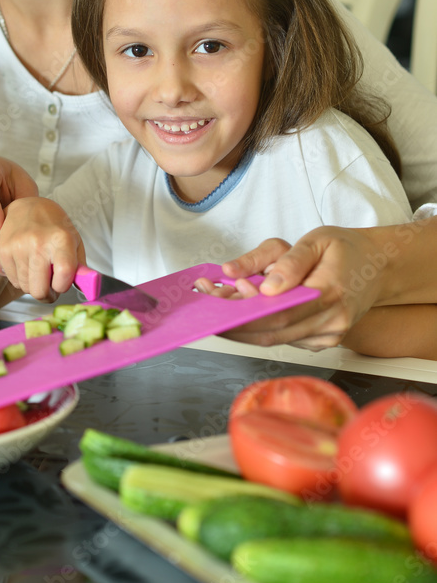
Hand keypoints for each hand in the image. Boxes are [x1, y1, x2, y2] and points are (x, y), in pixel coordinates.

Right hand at [0, 197, 84, 301]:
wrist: (27, 207)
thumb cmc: (54, 225)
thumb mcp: (74, 241)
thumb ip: (80, 267)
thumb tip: (88, 288)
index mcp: (61, 239)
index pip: (63, 276)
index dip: (63, 286)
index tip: (62, 283)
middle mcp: (38, 242)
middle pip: (40, 291)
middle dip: (47, 294)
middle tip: (50, 285)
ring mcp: (18, 247)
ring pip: (26, 288)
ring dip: (34, 285)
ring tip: (39, 270)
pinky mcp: (3, 250)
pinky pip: (13, 281)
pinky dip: (22, 279)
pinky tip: (27, 265)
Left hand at [195, 227, 383, 350]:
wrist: (377, 267)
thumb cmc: (344, 250)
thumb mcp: (315, 240)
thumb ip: (287, 261)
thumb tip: (260, 284)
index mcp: (331, 292)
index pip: (279, 312)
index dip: (244, 310)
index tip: (215, 300)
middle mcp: (332, 321)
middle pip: (272, 331)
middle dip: (234, 320)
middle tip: (205, 301)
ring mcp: (328, 336)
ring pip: (275, 338)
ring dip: (241, 325)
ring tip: (215, 302)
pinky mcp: (321, 342)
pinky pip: (284, 338)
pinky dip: (258, 327)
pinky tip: (240, 310)